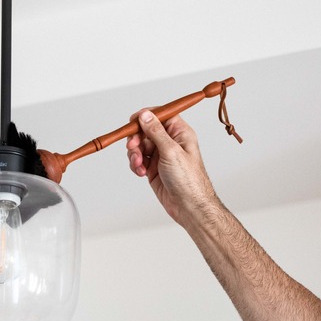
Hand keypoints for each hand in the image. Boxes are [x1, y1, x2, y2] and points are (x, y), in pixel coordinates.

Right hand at [126, 110, 216, 225]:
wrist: (188, 205)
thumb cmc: (188, 179)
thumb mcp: (170, 151)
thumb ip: (156, 131)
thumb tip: (145, 115)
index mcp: (179, 133)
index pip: (160, 115)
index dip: (145, 116)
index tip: (132, 121)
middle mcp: (170, 142)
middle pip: (146, 131)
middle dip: (136, 139)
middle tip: (132, 147)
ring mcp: (161, 155)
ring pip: (140, 146)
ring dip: (135, 154)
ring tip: (139, 165)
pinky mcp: (153, 168)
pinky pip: (139, 160)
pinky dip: (136, 165)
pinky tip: (141, 172)